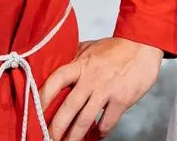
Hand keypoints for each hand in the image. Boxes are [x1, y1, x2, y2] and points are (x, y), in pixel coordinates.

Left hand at [40, 37, 163, 140]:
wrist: (143, 45)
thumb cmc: (116, 47)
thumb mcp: (90, 47)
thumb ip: (73, 58)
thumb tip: (53, 65)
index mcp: (80, 63)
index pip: (55, 80)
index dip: (42, 97)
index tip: (32, 111)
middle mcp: (91, 78)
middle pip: (68, 107)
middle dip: (55, 127)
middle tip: (47, 138)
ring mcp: (106, 90)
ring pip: (85, 119)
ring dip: (74, 136)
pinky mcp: (122, 100)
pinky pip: (107, 122)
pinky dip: (99, 132)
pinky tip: (95, 135)